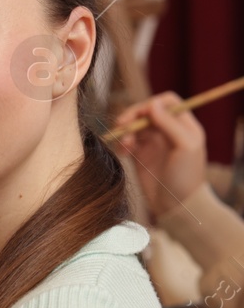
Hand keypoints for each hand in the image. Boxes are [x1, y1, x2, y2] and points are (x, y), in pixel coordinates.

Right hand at [116, 91, 207, 217]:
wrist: (177, 205)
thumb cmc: (186, 176)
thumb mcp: (184, 146)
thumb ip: (170, 124)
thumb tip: (151, 104)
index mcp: (184, 126)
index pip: (167, 102)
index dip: (152, 104)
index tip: (141, 115)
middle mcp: (168, 131)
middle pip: (146, 112)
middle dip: (132, 116)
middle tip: (121, 125)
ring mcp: (154, 143)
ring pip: (134, 126)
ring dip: (125, 132)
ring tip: (124, 145)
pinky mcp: (140, 156)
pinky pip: (127, 142)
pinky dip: (122, 144)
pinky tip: (122, 153)